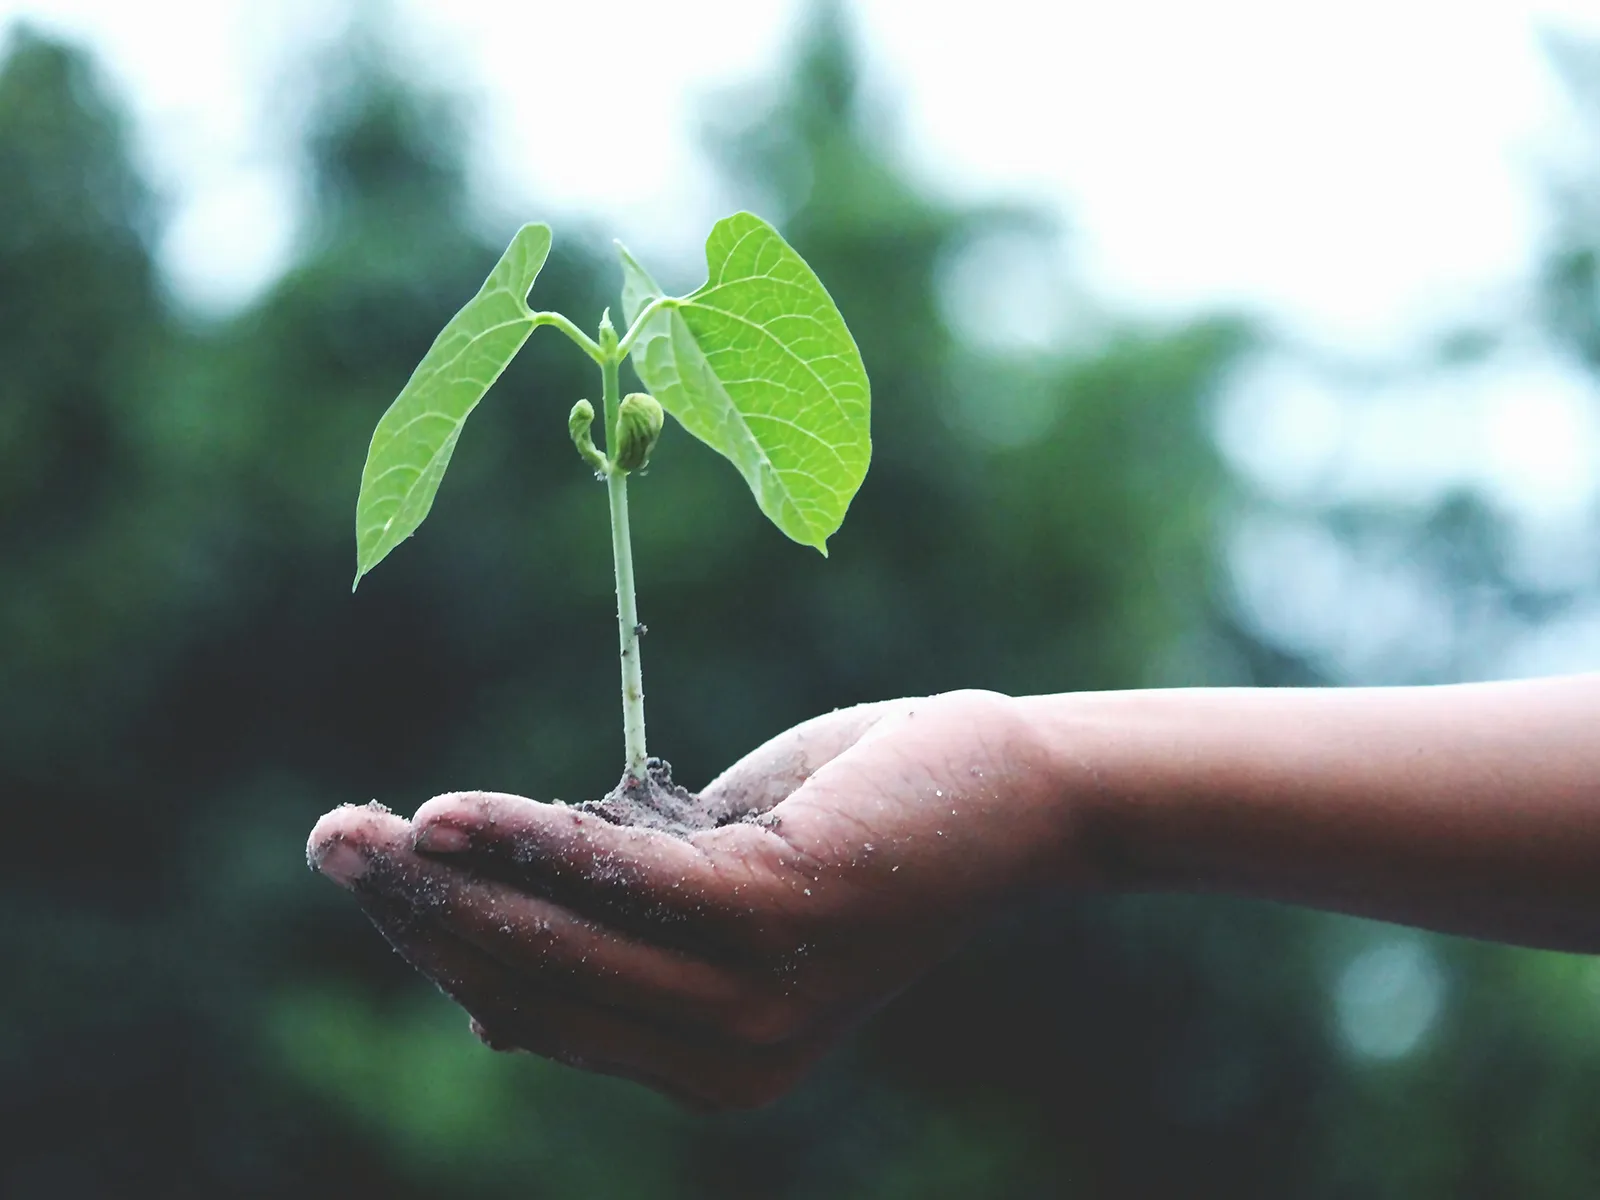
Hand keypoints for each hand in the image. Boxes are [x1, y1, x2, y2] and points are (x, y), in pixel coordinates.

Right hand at [306, 690, 1079, 1109]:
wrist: (1008, 791)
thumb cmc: (856, 825)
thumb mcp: (717, 888)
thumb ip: (619, 933)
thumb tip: (483, 1001)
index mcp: (710, 1062)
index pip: (540, 1011)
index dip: (443, 948)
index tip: (374, 876)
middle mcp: (729, 1059)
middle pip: (532, 984)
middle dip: (418, 916)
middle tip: (329, 842)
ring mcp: (756, 1000)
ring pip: (560, 943)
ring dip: (446, 882)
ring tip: (357, 831)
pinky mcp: (779, 919)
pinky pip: (622, 882)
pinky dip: (530, 843)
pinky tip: (449, 815)